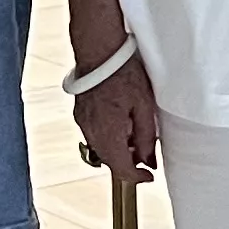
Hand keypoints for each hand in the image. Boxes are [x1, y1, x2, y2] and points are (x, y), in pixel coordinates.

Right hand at [71, 49, 158, 184]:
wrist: (99, 51)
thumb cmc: (123, 73)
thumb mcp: (144, 106)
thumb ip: (146, 137)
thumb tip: (147, 159)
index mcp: (109, 132)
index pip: (121, 169)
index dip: (137, 177)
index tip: (148, 175)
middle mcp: (92, 132)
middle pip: (110, 162)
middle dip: (129, 162)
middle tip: (145, 153)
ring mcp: (83, 123)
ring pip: (101, 149)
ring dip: (118, 149)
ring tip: (134, 133)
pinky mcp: (80, 114)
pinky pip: (95, 135)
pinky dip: (109, 137)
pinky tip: (120, 123)